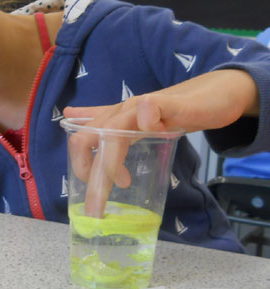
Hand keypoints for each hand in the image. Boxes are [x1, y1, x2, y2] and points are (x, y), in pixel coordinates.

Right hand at [63, 69, 258, 216]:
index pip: (107, 143)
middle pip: (88, 139)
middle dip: (86, 171)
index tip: (103, 201)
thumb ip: (165, 108)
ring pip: (92, 133)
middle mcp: (123, 112)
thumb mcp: (191, 108)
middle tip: (99, 201)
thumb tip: (143, 114)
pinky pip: (101, 115)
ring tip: (109, 183)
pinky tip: (70, 116)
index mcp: (133, 112)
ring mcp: (125, 111)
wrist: (220, 89)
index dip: (101, 171)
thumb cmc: (207, 102)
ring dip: (88, 160)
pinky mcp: (131, 113)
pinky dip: (83, 118)